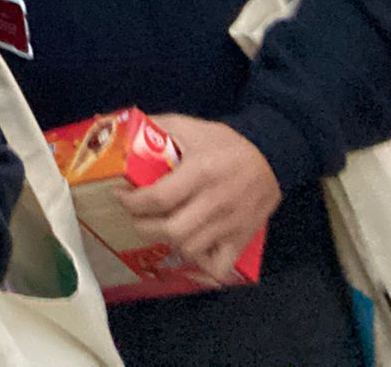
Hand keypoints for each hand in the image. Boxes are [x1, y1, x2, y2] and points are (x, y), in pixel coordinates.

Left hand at [115, 114, 280, 279]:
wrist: (270, 156)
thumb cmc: (224, 142)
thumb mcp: (188, 125)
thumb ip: (155, 127)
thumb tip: (122, 134)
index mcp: (200, 172)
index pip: (158, 198)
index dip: (131, 201)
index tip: (120, 195)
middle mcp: (215, 202)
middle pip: (171, 230)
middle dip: (143, 225)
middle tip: (135, 214)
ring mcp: (230, 225)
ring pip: (190, 249)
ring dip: (166, 241)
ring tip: (158, 226)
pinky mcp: (241, 238)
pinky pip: (217, 266)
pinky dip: (199, 264)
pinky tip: (188, 249)